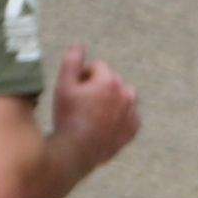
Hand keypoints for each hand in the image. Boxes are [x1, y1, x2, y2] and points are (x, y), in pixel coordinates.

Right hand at [49, 52, 140, 174]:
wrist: (77, 152)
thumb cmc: (67, 117)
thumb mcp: (63, 87)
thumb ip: (72, 62)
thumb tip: (79, 45)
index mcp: (110, 80)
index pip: (97, 67)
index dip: (81, 78)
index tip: (73, 93)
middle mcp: (126, 93)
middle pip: (111, 81)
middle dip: (98, 88)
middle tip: (81, 106)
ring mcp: (132, 111)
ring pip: (122, 97)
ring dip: (110, 101)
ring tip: (93, 116)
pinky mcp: (134, 128)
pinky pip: (128, 115)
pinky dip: (118, 118)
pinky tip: (102, 126)